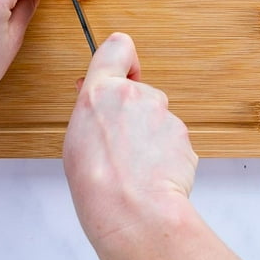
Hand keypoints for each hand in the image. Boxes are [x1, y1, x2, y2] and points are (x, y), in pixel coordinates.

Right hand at [63, 32, 197, 256]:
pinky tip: (152, 175)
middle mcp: (135, 94)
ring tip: (135, 166)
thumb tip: (92, 93)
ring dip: (150, 136)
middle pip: (139, 90)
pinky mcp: (184, 136)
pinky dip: (165, 155)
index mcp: (101, 91)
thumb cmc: (97, 183)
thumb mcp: (75, 138)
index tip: (121, 75)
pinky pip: (172, 140)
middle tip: (120, 143)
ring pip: (157, 118)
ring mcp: (163, 114)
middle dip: (134, 111)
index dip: (122, 60)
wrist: (133, 212)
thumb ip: (89, 108)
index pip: (117, 46)